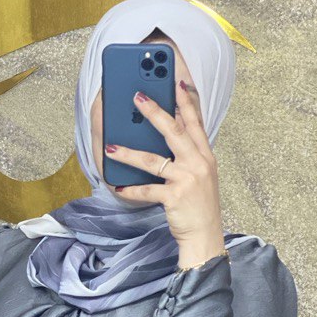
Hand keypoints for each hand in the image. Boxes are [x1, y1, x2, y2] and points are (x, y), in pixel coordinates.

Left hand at [104, 77, 226, 268]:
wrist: (205, 235)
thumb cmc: (199, 205)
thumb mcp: (199, 175)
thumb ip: (187, 155)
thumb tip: (165, 136)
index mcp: (205, 155)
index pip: (196, 122)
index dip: (187, 100)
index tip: (177, 81)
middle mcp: (199, 163)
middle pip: (175, 130)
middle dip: (155, 111)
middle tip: (137, 96)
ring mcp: (188, 179)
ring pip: (153, 159)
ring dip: (129, 152)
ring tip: (111, 147)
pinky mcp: (175, 196)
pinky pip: (147, 189)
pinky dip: (131, 189)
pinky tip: (117, 186)